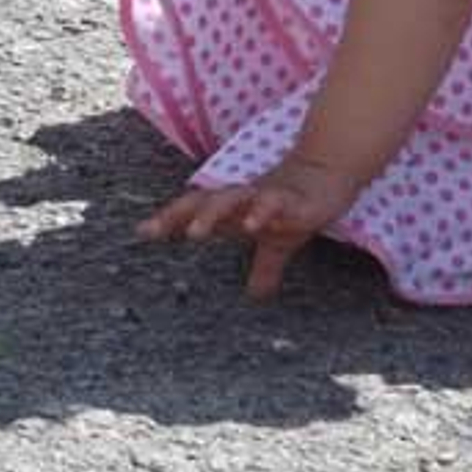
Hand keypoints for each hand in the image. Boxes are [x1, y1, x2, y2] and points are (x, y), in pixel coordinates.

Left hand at [138, 152, 362, 299]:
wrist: (329, 175)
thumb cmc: (295, 205)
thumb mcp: (277, 243)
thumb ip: (263, 267)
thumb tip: (258, 296)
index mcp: (235, 207)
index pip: (196, 209)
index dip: (169, 219)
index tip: (141, 232)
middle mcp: (244, 198)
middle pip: (205, 201)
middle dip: (179, 214)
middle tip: (154, 231)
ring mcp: (266, 196)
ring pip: (233, 198)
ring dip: (212, 212)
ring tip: (195, 232)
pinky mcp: (291, 199)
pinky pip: (272, 202)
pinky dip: (261, 211)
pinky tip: (252, 225)